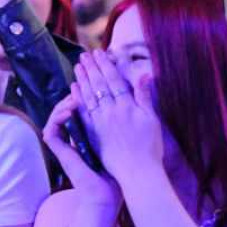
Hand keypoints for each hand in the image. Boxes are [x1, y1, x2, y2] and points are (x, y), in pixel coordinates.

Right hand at [42, 94, 120, 214]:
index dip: (87, 94)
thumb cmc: (118, 173)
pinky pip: (51, 130)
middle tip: (82, 82)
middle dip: (74, 93)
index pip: (83, 108)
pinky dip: (58, 118)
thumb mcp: (123, 143)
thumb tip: (133, 104)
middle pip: (68, 108)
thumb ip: (124, 124)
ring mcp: (66, 145)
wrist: (108, 195)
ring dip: (64, 103)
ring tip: (75, 96)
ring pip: (56, 116)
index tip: (96, 83)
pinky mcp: (60, 153)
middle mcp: (75, 137)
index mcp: (89, 134)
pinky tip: (69, 111)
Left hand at [72, 50, 163, 187]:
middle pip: (99, 85)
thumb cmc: (150, 148)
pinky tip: (74, 89)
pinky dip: (78, 98)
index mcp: (128, 106)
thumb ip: (145, 97)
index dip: (106, 65)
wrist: (137, 172)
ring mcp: (100, 122)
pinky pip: (83, 111)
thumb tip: (144, 74)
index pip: (114, 80)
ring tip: (78, 67)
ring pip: (89, 96)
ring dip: (83, 79)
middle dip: (92, 68)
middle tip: (85, 55)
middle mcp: (112, 111)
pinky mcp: (93, 133)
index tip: (99, 53)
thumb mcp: (152, 120)